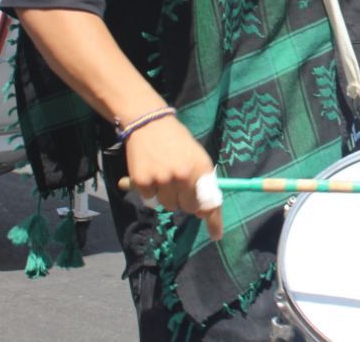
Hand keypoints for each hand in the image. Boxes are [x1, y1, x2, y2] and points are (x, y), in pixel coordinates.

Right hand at [124, 115, 222, 239]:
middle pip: (188, 208)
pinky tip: (151, 173)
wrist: (150, 124)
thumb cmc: (177, 142)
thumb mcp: (197, 157)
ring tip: (165, 175)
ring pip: (168, 206)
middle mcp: (183, 176)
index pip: (210, 201)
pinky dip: (150, 192)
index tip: (216, 235)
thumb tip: (203, 211)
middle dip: (186, 202)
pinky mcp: (142, 182)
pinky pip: (150, 200)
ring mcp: (161, 179)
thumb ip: (201, 182)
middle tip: (179, 187)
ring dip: (167, 197)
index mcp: (201, 168)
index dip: (213, 221)